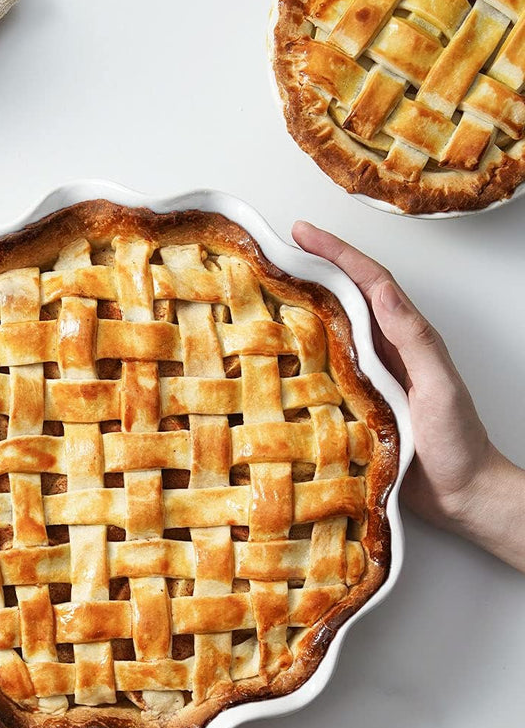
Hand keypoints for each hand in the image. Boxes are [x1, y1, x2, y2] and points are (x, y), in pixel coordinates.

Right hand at [291, 222, 510, 535]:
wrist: (462, 493)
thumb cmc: (457, 441)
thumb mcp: (439, 385)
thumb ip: (414, 339)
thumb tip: (382, 291)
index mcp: (405, 338)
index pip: (369, 282)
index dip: (337, 253)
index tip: (302, 233)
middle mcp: (384, 351)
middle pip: (344, 299)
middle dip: (312, 269)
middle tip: (272, 251)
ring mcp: (367, 378)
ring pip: (329, 332)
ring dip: (301, 308)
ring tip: (265, 293)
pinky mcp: (355, 407)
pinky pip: (321, 372)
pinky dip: (299, 356)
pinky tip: (275, 357)